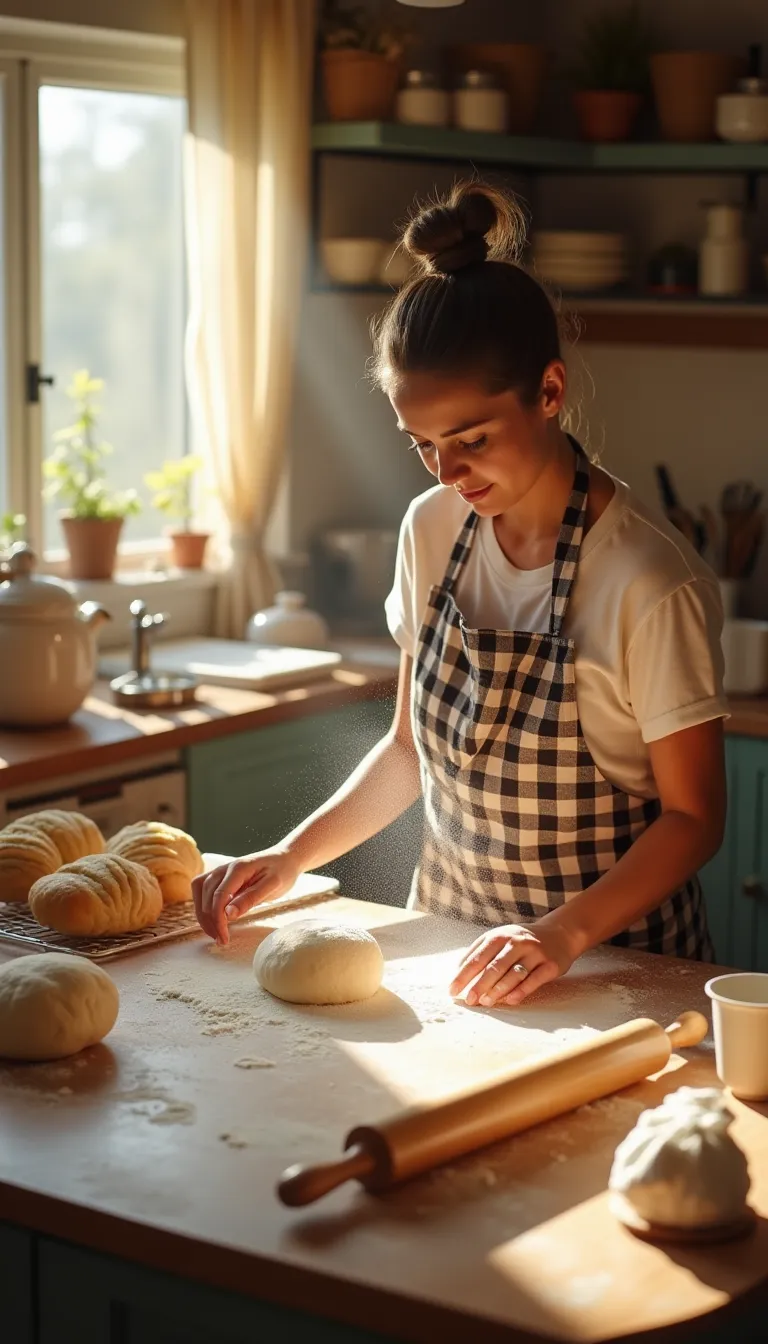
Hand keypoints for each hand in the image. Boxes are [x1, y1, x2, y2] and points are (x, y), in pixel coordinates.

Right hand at [192, 847, 301, 945]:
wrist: (285, 858)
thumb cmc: (281, 872)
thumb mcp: (273, 885)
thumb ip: (251, 898)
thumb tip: (228, 914)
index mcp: (238, 868)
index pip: (219, 896)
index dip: (218, 920)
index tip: (224, 938)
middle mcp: (225, 867)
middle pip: (206, 895)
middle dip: (210, 920)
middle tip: (222, 940)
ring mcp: (221, 871)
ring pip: (200, 892)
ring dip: (203, 914)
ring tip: (215, 933)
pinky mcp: (220, 876)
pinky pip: (202, 889)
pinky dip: (203, 905)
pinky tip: (213, 919)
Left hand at [449, 921, 576, 1007]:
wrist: (559, 933)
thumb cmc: (522, 940)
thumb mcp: (501, 937)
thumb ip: (480, 950)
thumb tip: (459, 970)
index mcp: (500, 936)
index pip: (478, 957)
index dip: (464, 975)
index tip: (452, 989)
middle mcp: (517, 942)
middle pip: (494, 967)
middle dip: (479, 985)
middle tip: (469, 1000)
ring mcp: (535, 953)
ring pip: (513, 974)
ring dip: (498, 990)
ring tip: (486, 1002)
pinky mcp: (550, 965)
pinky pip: (533, 980)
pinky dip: (520, 991)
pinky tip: (510, 1000)